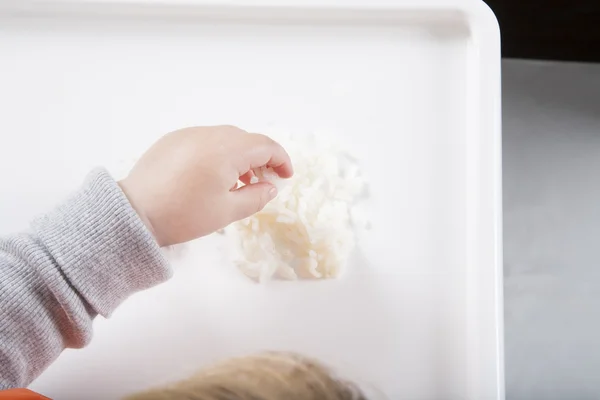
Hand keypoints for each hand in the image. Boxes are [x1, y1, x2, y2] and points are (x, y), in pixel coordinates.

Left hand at [118, 126, 292, 246]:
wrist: (134, 214)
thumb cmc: (184, 215)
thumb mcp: (227, 212)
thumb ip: (256, 197)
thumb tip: (270, 187)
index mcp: (227, 150)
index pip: (265, 146)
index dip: (281, 160)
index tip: (286, 177)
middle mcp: (209, 134)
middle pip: (246, 140)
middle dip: (260, 159)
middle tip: (262, 182)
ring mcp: (188, 134)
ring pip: (224, 138)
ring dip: (238, 156)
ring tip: (236, 182)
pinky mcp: (172, 139)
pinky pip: (203, 140)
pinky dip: (216, 153)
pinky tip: (210, 176)